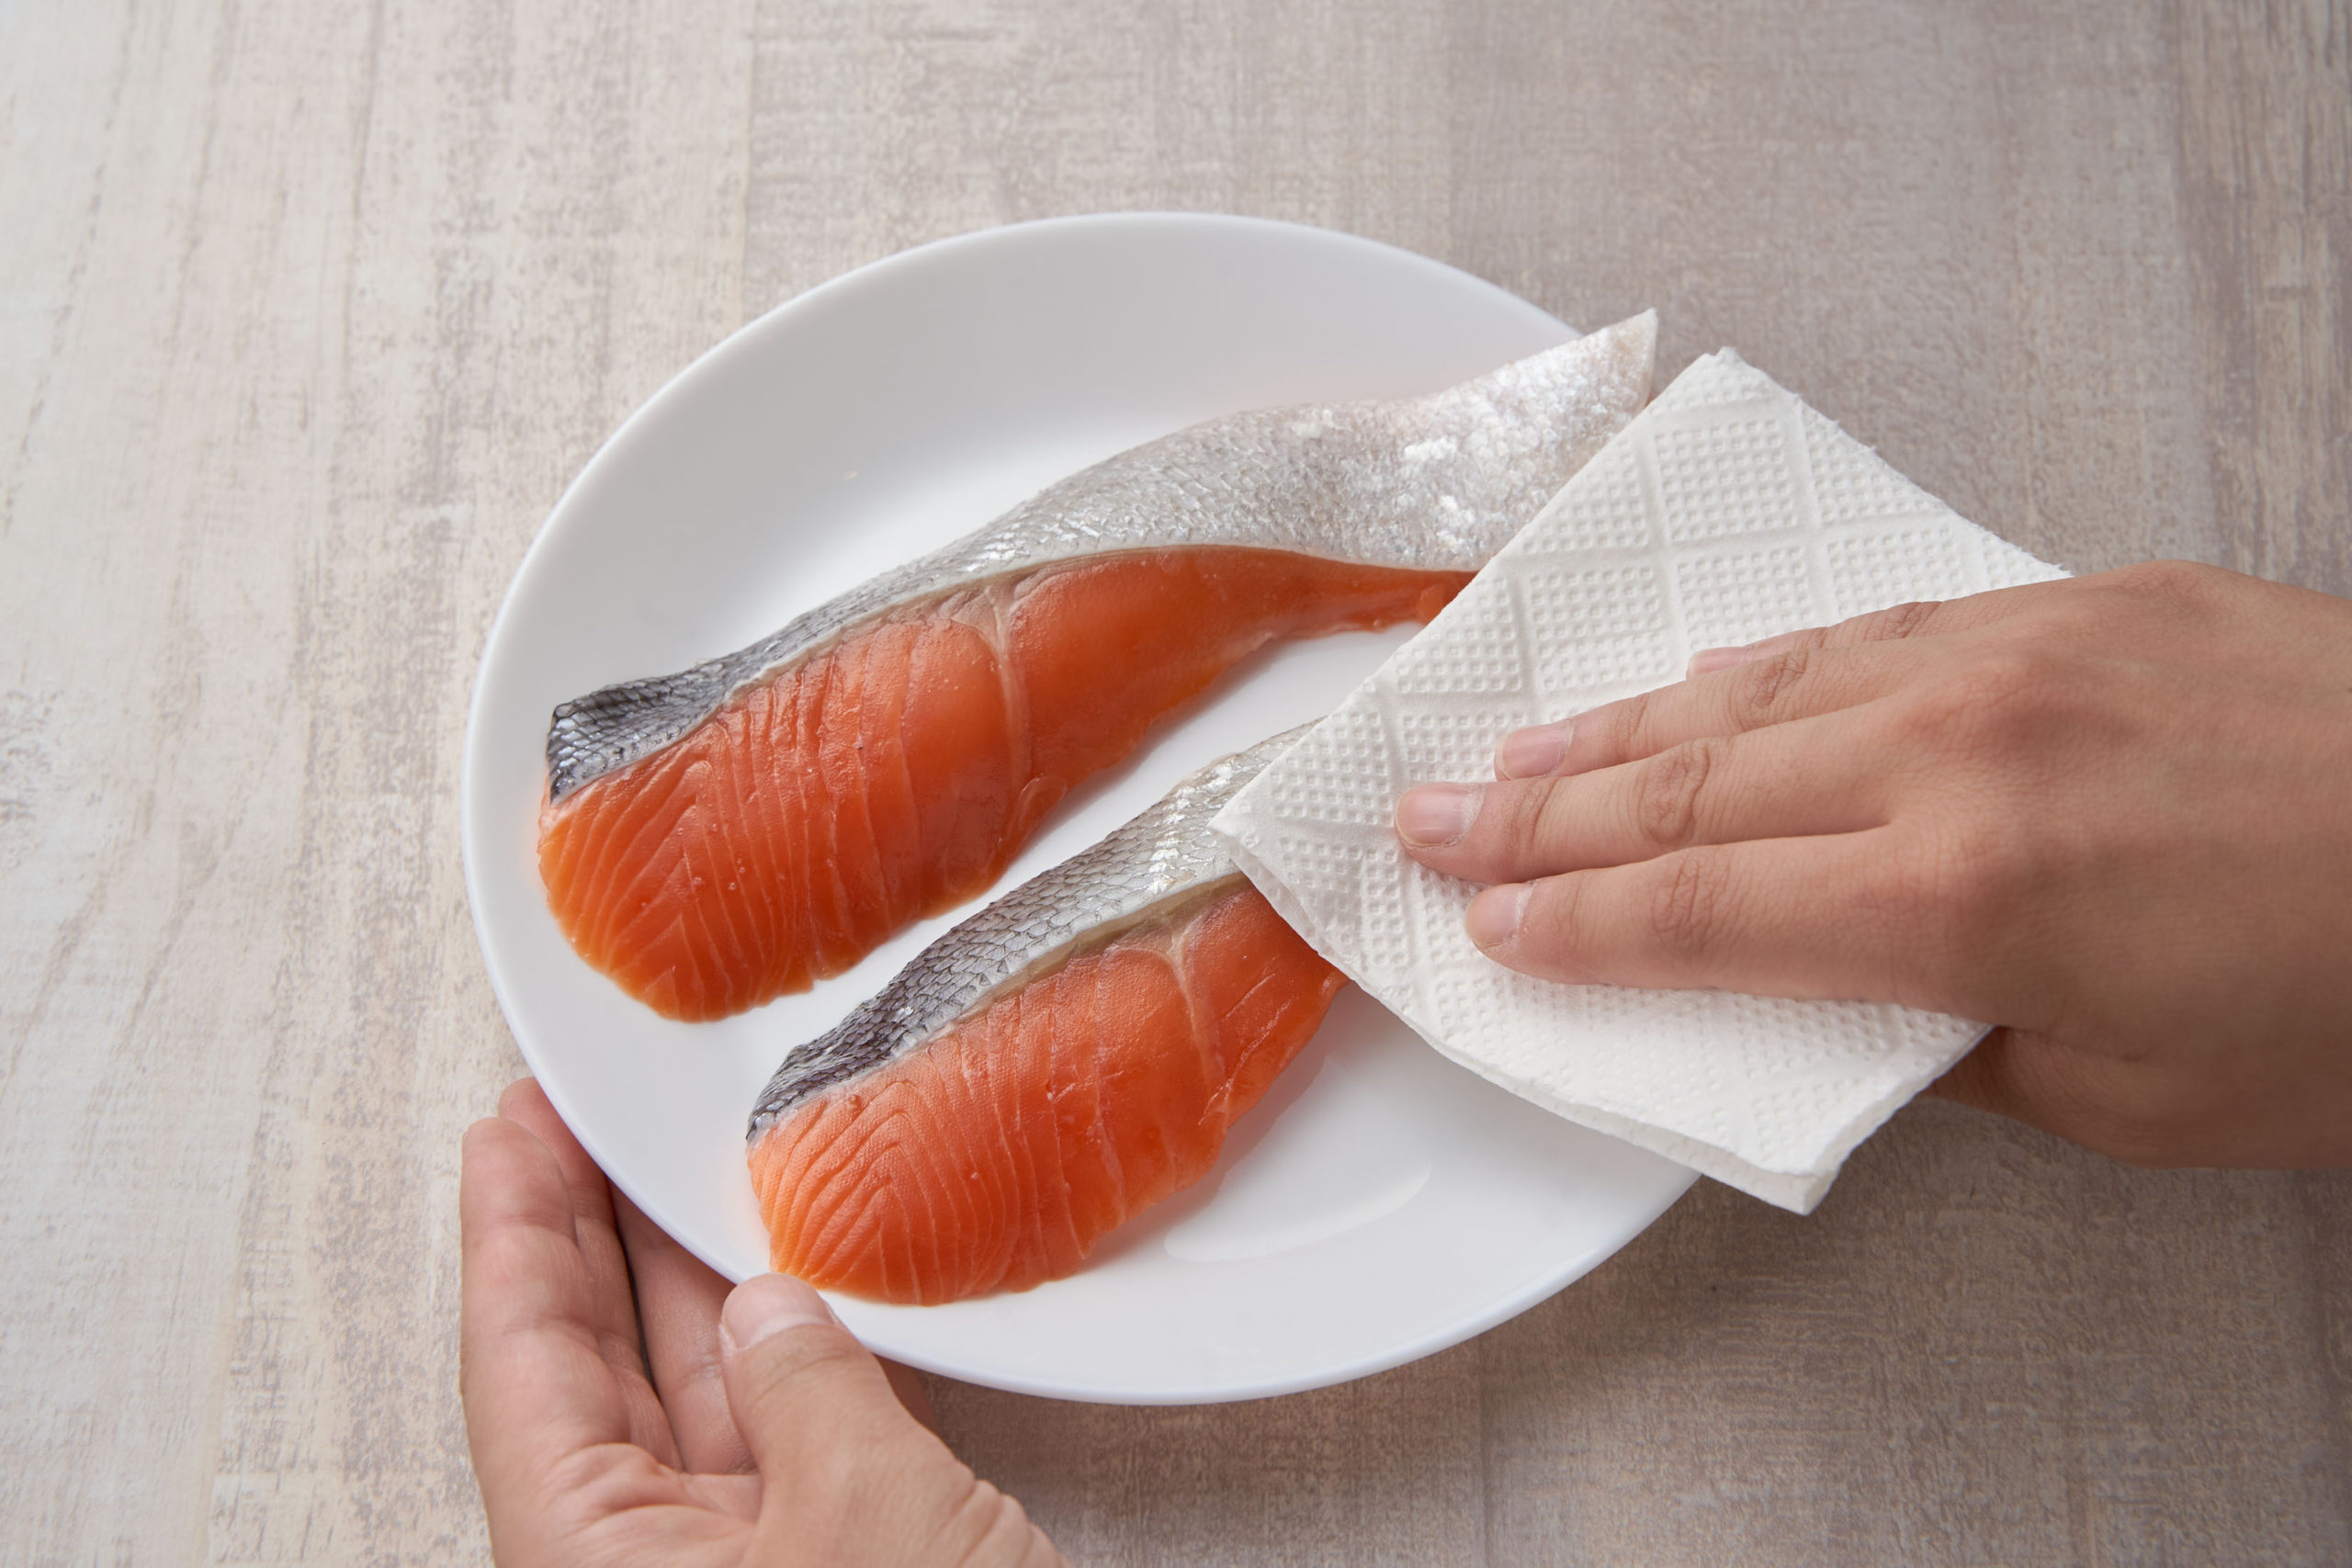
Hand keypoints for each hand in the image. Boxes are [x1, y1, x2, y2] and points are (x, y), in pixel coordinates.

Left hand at [460, 1079, 1064, 1566]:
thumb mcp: (865, 1516)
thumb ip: (801, 1386)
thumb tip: (766, 1306)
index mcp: (591, 1567)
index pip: (521, 1364)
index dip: (515, 1229)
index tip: (513, 1125)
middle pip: (587, 1371)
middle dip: (589, 1236)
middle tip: (586, 1118)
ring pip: (686, 1399)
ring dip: (690, 1281)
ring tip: (685, 1164)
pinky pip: (777, 1443)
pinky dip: (785, 1356)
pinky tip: (795, 1281)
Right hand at [1393, 561, 2351, 1167]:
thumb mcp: (2131, 1099)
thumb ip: (1948, 1041)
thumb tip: (1845, 996)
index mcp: (1964, 898)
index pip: (1698, 909)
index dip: (1568, 924)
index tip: (1477, 928)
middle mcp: (1961, 749)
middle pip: (1690, 784)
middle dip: (1537, 814)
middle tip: (1418, 817)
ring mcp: (2019, 650)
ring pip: (1759, 686)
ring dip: (1619, 727)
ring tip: (1509, 748)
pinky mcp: (2083, 595)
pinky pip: (1868, 623)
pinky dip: (1760, 662)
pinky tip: (1695, 678)